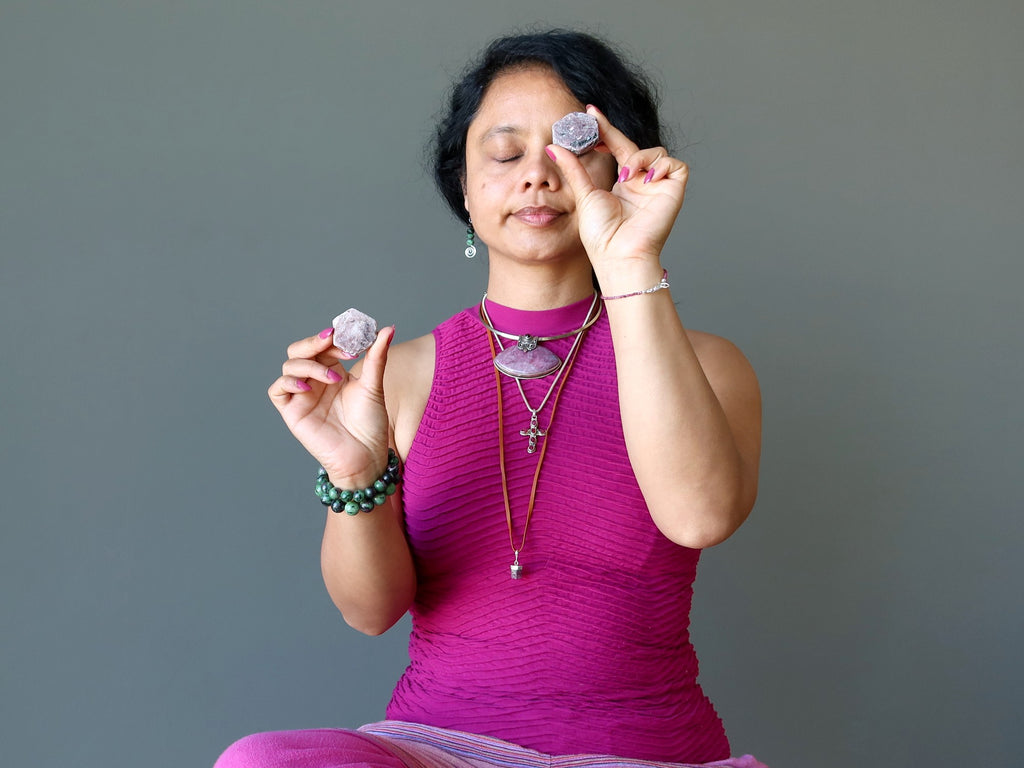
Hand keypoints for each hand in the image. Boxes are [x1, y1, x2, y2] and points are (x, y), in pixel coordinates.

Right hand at [267, 325, 394, 486]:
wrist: (365, 456)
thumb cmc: (370, 425)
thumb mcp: (373, 386)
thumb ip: (376, 357)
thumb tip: (388, 328)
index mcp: (332, 372)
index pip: (323, 345)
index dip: (334, 338)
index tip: (352, 337)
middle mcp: (314, 381)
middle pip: (300, 349)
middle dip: (314, 342)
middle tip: (332, 340)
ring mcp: (302, 396)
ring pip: (290, 365)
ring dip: (310, 364)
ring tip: (334, 379)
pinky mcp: (292, 412)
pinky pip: (277, 390)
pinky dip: (289, 383)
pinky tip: (308, 388)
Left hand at [547, 105, 688, 271]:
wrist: (617, 254)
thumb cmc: (601, 235)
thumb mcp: (584, 194)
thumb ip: (574, 169)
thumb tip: (555, 147)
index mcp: (623, 185)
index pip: (617, 149)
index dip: (606, 130)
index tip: (590, 112)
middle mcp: (641, 184)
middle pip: (636, 147)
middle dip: (616, 135)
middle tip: (596, 127)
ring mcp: (658, 188)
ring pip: (657, 153)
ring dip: (640, 158)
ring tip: (625, 175)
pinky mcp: (674, 192)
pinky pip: (676, 166)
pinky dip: (661, 167)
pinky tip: (645, 180)